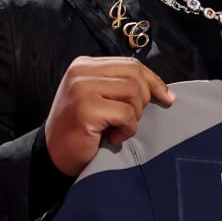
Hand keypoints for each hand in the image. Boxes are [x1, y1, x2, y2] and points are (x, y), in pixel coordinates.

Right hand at [45, 57, 172, 175]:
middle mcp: (80, 72)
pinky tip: (111, 137)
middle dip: (143, 100)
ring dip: (133, 116)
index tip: (167, 97)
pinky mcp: (87, 109)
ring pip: (133, 93)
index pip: (130, 64)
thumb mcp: (99, 98)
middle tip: (129, 119)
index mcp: (84, 65)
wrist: (54, 156)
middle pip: (134, 75)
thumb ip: (120, 86)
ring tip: (116, 128)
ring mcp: (82, 89)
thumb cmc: (81, 130)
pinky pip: (126, 114)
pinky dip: (126, 130)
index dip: (153, 81)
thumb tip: (163, 90)